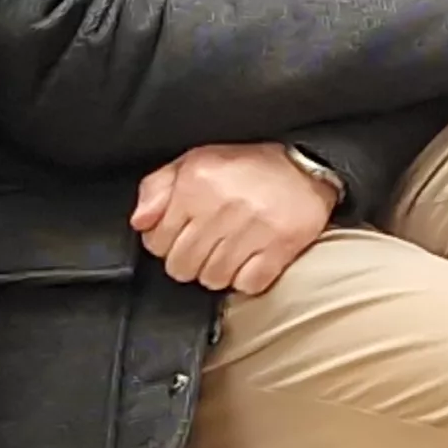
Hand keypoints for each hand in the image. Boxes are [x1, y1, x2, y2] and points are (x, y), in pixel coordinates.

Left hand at [130, 143, 335, 295]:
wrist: (308, 166)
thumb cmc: (249, 167)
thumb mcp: (195, 162)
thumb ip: (158, 188)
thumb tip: (140, 221)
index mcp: (196, 183)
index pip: (156, 242)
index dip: (166, 243)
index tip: (183, 235)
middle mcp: (221, 206)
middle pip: (181, 267)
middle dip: (190, 261)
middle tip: (208, 245)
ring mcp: (252, 228)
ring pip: (212, 279)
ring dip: (219, 271)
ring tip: (231, 251)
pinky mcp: (280, 246)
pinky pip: (247, 285)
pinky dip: (248, 279)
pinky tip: (252, 259)